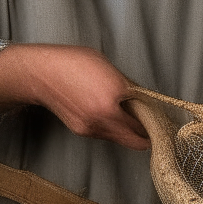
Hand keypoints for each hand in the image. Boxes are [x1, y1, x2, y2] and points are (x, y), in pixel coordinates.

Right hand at [0, 44, 148, 149]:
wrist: (42, 74)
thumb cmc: (74, 63)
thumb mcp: (109, 68)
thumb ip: (128, 87)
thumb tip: (144, 100)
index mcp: (113, 98)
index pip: (144, 121)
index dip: (156, 123)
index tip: (161, 121)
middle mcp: (103, 118)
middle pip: (135, 140)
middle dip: (146, 135)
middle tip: (151, 126)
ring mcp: (91, 128)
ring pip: (120, 138)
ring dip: (128, 131)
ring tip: (127, 114)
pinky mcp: (82, 131)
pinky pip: (106, 134)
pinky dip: (112, 127)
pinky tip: (108, 113)